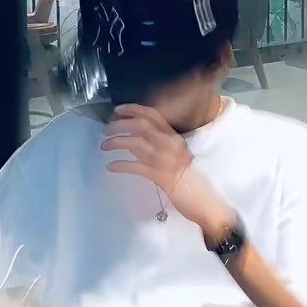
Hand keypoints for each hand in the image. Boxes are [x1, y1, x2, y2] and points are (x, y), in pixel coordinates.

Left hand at [101, 104, 234, 231]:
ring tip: (104, 146)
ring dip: (116, 142)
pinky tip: (111, 166)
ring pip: (135, 144)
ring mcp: (164, 159)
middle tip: (106, 130)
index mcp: (174, 137)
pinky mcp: (158, 175)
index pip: (152, 115)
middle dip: (119, 125)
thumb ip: (159, 144)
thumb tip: (134, 139)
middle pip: (140, 126)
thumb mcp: (176, 154)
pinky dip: (120, 165)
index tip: (118, 110)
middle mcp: (168, 144)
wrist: (202, 197)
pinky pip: (135, 167)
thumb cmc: (189, 178)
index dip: (133, 109)